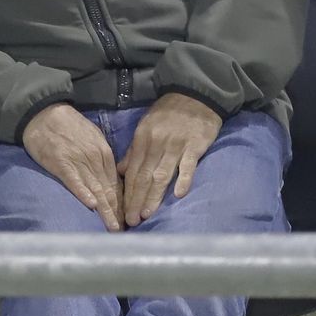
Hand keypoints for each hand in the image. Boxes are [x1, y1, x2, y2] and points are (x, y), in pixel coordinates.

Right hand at [22, 103, 123, 231]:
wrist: (44, 112)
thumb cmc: (67, 124)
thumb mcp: (91, 136)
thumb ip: (101, 155)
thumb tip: (109, 174)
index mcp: (104, 153)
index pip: (116, 183)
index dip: (122, 203)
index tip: (126, 219)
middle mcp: (95, 159)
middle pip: (109, 190)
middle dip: (117, 212)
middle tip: (124, 231)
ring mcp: (79, 161)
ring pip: (96, 189)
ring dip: (105, 210)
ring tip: (112, 227)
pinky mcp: (61, 163)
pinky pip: (74, 180)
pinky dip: (83, 192)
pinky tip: (91, 205)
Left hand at [118, 93, 221, 226]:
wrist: (193, 95)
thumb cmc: (167, 113)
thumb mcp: (145, 128)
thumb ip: (134, 151)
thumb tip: (121, 171)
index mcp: (142, 140)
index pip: (133, 172)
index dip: (128, 193)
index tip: (122, 211)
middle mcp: (156, 145)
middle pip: (144, 177)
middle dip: (136, 201)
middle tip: (131, 221)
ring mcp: (175, 146)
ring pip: (162, 175)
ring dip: (154, 196)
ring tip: (147, 214)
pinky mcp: (194, 146)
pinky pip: (188, 165)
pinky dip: (183, 179)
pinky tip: (178, 195)